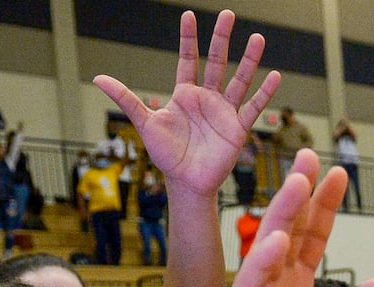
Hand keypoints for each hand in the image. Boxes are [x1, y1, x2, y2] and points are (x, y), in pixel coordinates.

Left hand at [94, 10, 280, 196]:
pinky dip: (264, 93)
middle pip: (217, 61)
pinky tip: (274, 76)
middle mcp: (207, 98)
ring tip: (258, 38)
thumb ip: (126, 99)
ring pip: (239, 80)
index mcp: (185, 94)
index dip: (188, 38)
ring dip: (249, 60)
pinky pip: (253, 107)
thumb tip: (98, 78)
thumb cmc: (166, 155)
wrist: (186, 182)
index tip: (189, 15)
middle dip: (222, 38)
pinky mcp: (238, 128)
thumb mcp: (145, 124)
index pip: (188, 58)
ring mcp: (224, 112)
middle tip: (228, 15)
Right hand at [206, 153, 373, 286]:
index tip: (338, 175)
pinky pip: (251, 285)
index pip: (312, 238)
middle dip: (301, 194)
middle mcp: (276, 285)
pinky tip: (277, 240)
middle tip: (310, 157)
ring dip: (283, 214)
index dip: (324, 207)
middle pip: (290, 230)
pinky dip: (263, 262)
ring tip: (298, 182)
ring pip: (269, 247)